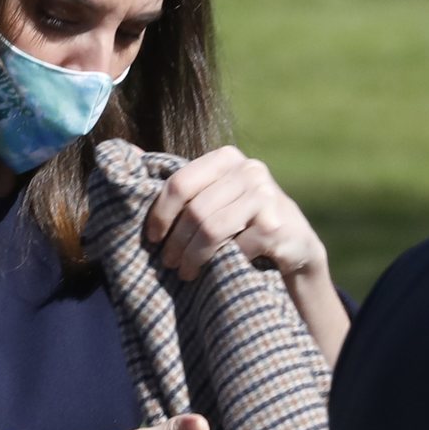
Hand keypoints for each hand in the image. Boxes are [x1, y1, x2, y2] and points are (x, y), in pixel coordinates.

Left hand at [144, 145, 326, 282]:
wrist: (295, 246)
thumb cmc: (243, 222)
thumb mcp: (216, 196)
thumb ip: (185, 183)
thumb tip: (134, 157)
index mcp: (227, 158)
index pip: (179, 182)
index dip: (160, 214)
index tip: (153, 238)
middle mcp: (249, 170)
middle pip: (194, 210)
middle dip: (176, 242)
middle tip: (168, 263)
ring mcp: (266, 196)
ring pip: (211, 229)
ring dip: (192, 257)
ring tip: (185, 272)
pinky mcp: (277, 225)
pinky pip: (236, 248)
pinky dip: (222, 264)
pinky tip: (218, 273)